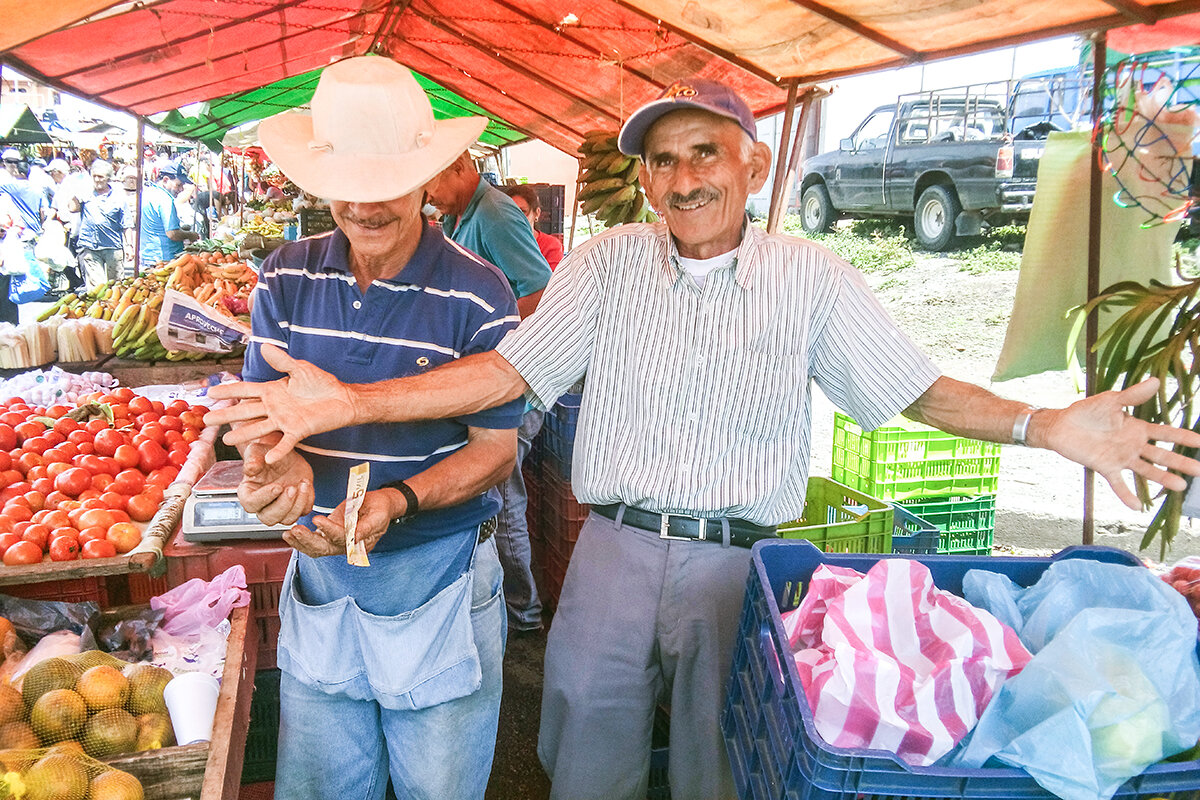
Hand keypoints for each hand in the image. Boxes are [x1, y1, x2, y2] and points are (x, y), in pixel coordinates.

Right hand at [207, 344, 355, 462]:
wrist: (342, 398)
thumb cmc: (321, 383)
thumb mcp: (299, 368)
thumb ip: (281, 360)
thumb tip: (263, 346)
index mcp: (272, 391)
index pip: (245, 390)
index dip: (228, 391)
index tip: (210, 393)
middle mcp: (274, 407)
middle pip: (246, 411)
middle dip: (226, 414)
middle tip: (207, 420)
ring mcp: (284, 421)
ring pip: (259, 428)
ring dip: (244, 434)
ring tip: (227, 440)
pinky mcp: (299, 430)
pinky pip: (285, 443)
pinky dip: (277, 451)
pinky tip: (267, 459)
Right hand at [237, 434, 313, 525]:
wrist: (285, 454)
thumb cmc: (268, 453)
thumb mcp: (257, 450)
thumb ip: (252, 458)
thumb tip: (250, 468)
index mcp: (248, 493)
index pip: (251, 504)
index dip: (264, 497)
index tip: (277, 487)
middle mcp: (262, 505)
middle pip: (269, 518)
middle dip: (283, 505)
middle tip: (292, 488)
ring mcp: (280, 508)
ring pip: (287, 519)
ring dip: (297, 504)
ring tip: (302, 483)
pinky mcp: (296, 506)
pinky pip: (303, 512)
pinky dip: (307, 500)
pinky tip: (306, 483)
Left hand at [282, 489, 400, 557]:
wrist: (381, 506)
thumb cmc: (381, 508)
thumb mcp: (379, 515)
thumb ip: (368, 527)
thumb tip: (354, 537)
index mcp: (361, 543)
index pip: (342, 539)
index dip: (330, 530)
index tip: (318, 519)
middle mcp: (347, 546)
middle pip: (324, 548)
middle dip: (308, 540)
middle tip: (295, 529)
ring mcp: (337, 542)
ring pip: (316, 548)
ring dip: (301, 543)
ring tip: (288, 534)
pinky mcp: (330, 535)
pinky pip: (314, 542)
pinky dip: (301, 540)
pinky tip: (290, 534)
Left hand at [1038, 377, 1199, 509]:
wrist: (1061, 425)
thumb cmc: (1086, 411)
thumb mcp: (1110, 400)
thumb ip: (1132, 396)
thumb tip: (1156, 381)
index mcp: (1137, 428)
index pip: (1166, 433)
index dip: (1184, 438)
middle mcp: (1133, 445)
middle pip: (1162, 455)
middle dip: (1181, 462)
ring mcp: (1121, 458)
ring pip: (1146, 470)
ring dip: (1162, 478)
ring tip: (1180, 486)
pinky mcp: (1105, 467)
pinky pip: (1118, 483)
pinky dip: (1127, 494)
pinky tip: (1137, 506)